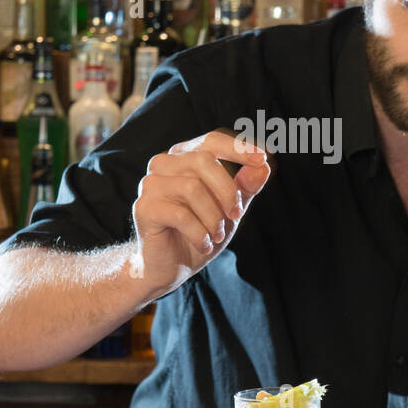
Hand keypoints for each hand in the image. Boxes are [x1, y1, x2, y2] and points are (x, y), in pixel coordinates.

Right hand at [132, 129, 269, 299]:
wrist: (170, 267)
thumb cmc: (200, 232)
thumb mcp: (230, 209)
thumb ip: (245, 187)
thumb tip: (263, 167)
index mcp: (184, 157)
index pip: (211, 141)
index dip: (237, 148)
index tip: (262, 159)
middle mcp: (164, 164)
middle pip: (203, 161)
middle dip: (227, 190)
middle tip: (236, 216)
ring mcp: (150, 184)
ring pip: (192, 188)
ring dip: (213, 217)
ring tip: (217, 235)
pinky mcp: (144, 208)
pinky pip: (180, 215)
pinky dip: (199, 233)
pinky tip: (204, 245)